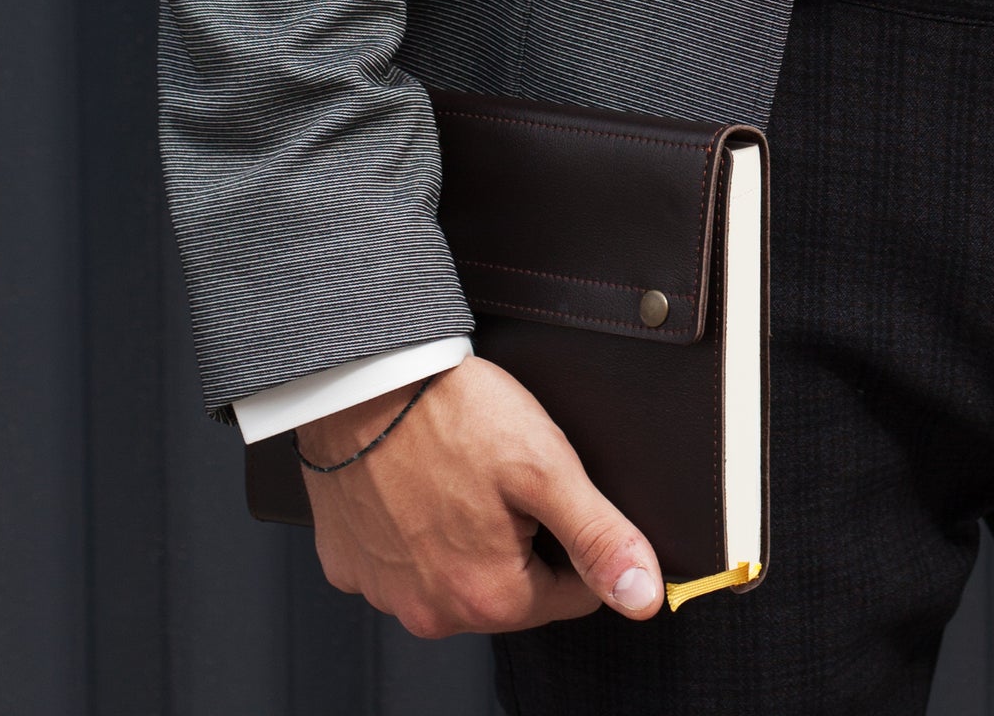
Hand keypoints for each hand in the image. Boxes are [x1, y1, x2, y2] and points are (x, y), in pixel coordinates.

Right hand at [297, 353, 662, 637]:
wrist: (364, 381)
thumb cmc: (452, 417)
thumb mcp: (547, 468)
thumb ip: (599, 537)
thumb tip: (643, 596)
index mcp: (487, 599)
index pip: (572, 595)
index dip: (577, 539)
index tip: (555, 495)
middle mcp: (431, 613)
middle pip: (512, 591)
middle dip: (522, 539)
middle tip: (506, 477)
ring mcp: (384, 593)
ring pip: (457, 576)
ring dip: (468, 537)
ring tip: (462, 474)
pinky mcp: (349, 566)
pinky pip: (403, 560)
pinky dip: (416, 530)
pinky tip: (419, 485)